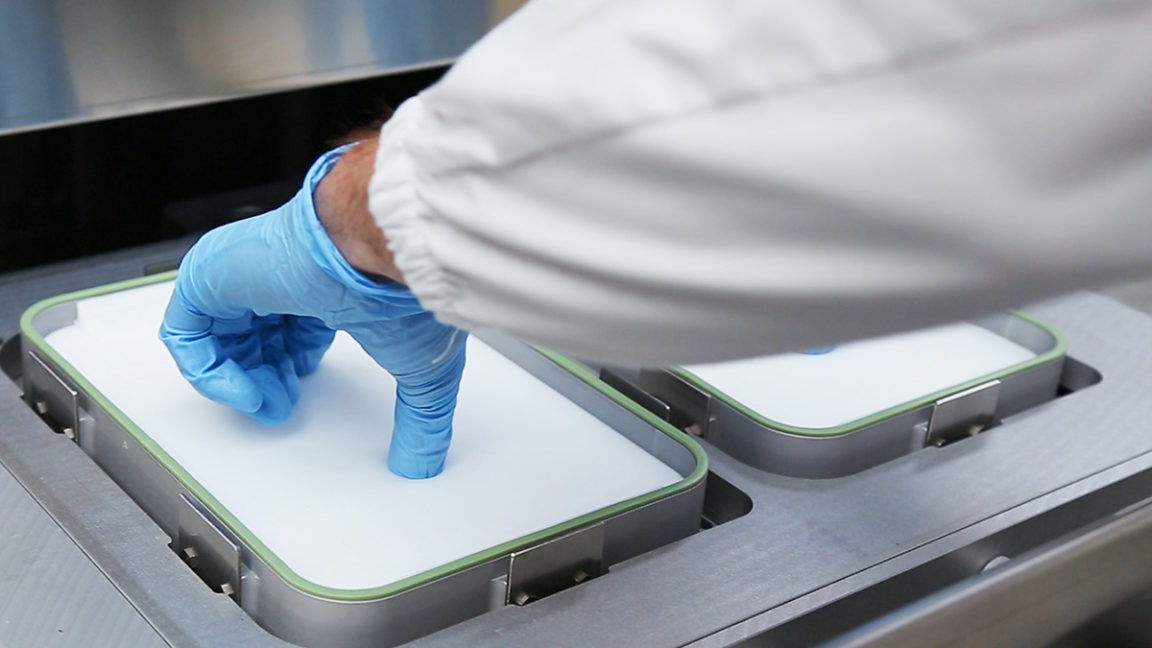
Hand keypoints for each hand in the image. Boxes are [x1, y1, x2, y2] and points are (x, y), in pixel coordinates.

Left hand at [159, 145, 466, 478]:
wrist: (371, 243)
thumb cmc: (396, 287)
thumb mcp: (420, 370)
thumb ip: (420, 420)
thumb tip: (424, 463)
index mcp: (322, 282)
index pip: (292, 324)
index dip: (291, 364)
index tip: (299, 391)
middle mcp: (278, 272)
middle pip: (252, 333)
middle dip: (264, 377)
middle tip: (280, 406)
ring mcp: (241, 273)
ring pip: (217, 334)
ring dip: (239, 379)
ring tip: (264, 402)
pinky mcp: (207, 276)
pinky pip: (184, 333)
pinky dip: (207, 370)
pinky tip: (244, 390)